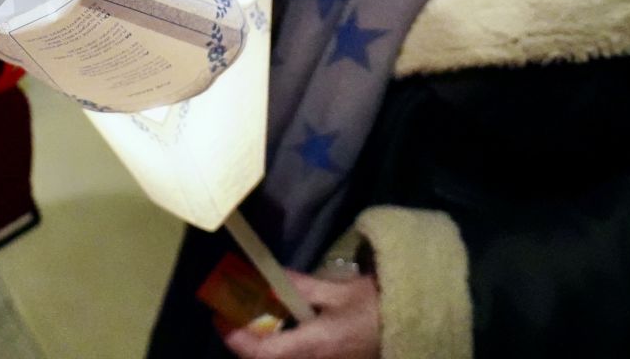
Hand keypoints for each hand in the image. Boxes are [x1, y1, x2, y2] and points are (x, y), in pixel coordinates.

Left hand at [222, 273, 379, 358]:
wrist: (411, 325)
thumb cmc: (375, 307)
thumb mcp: (337, 291)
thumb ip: (300, 287)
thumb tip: (269, 278)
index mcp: (313, 346)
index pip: (261, 353)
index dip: (235, 338)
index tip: (219, 316)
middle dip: (245, 343)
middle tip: (233, 316)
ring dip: (263, 346)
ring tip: (255, 320)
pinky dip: (281, 347)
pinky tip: (283, 327)